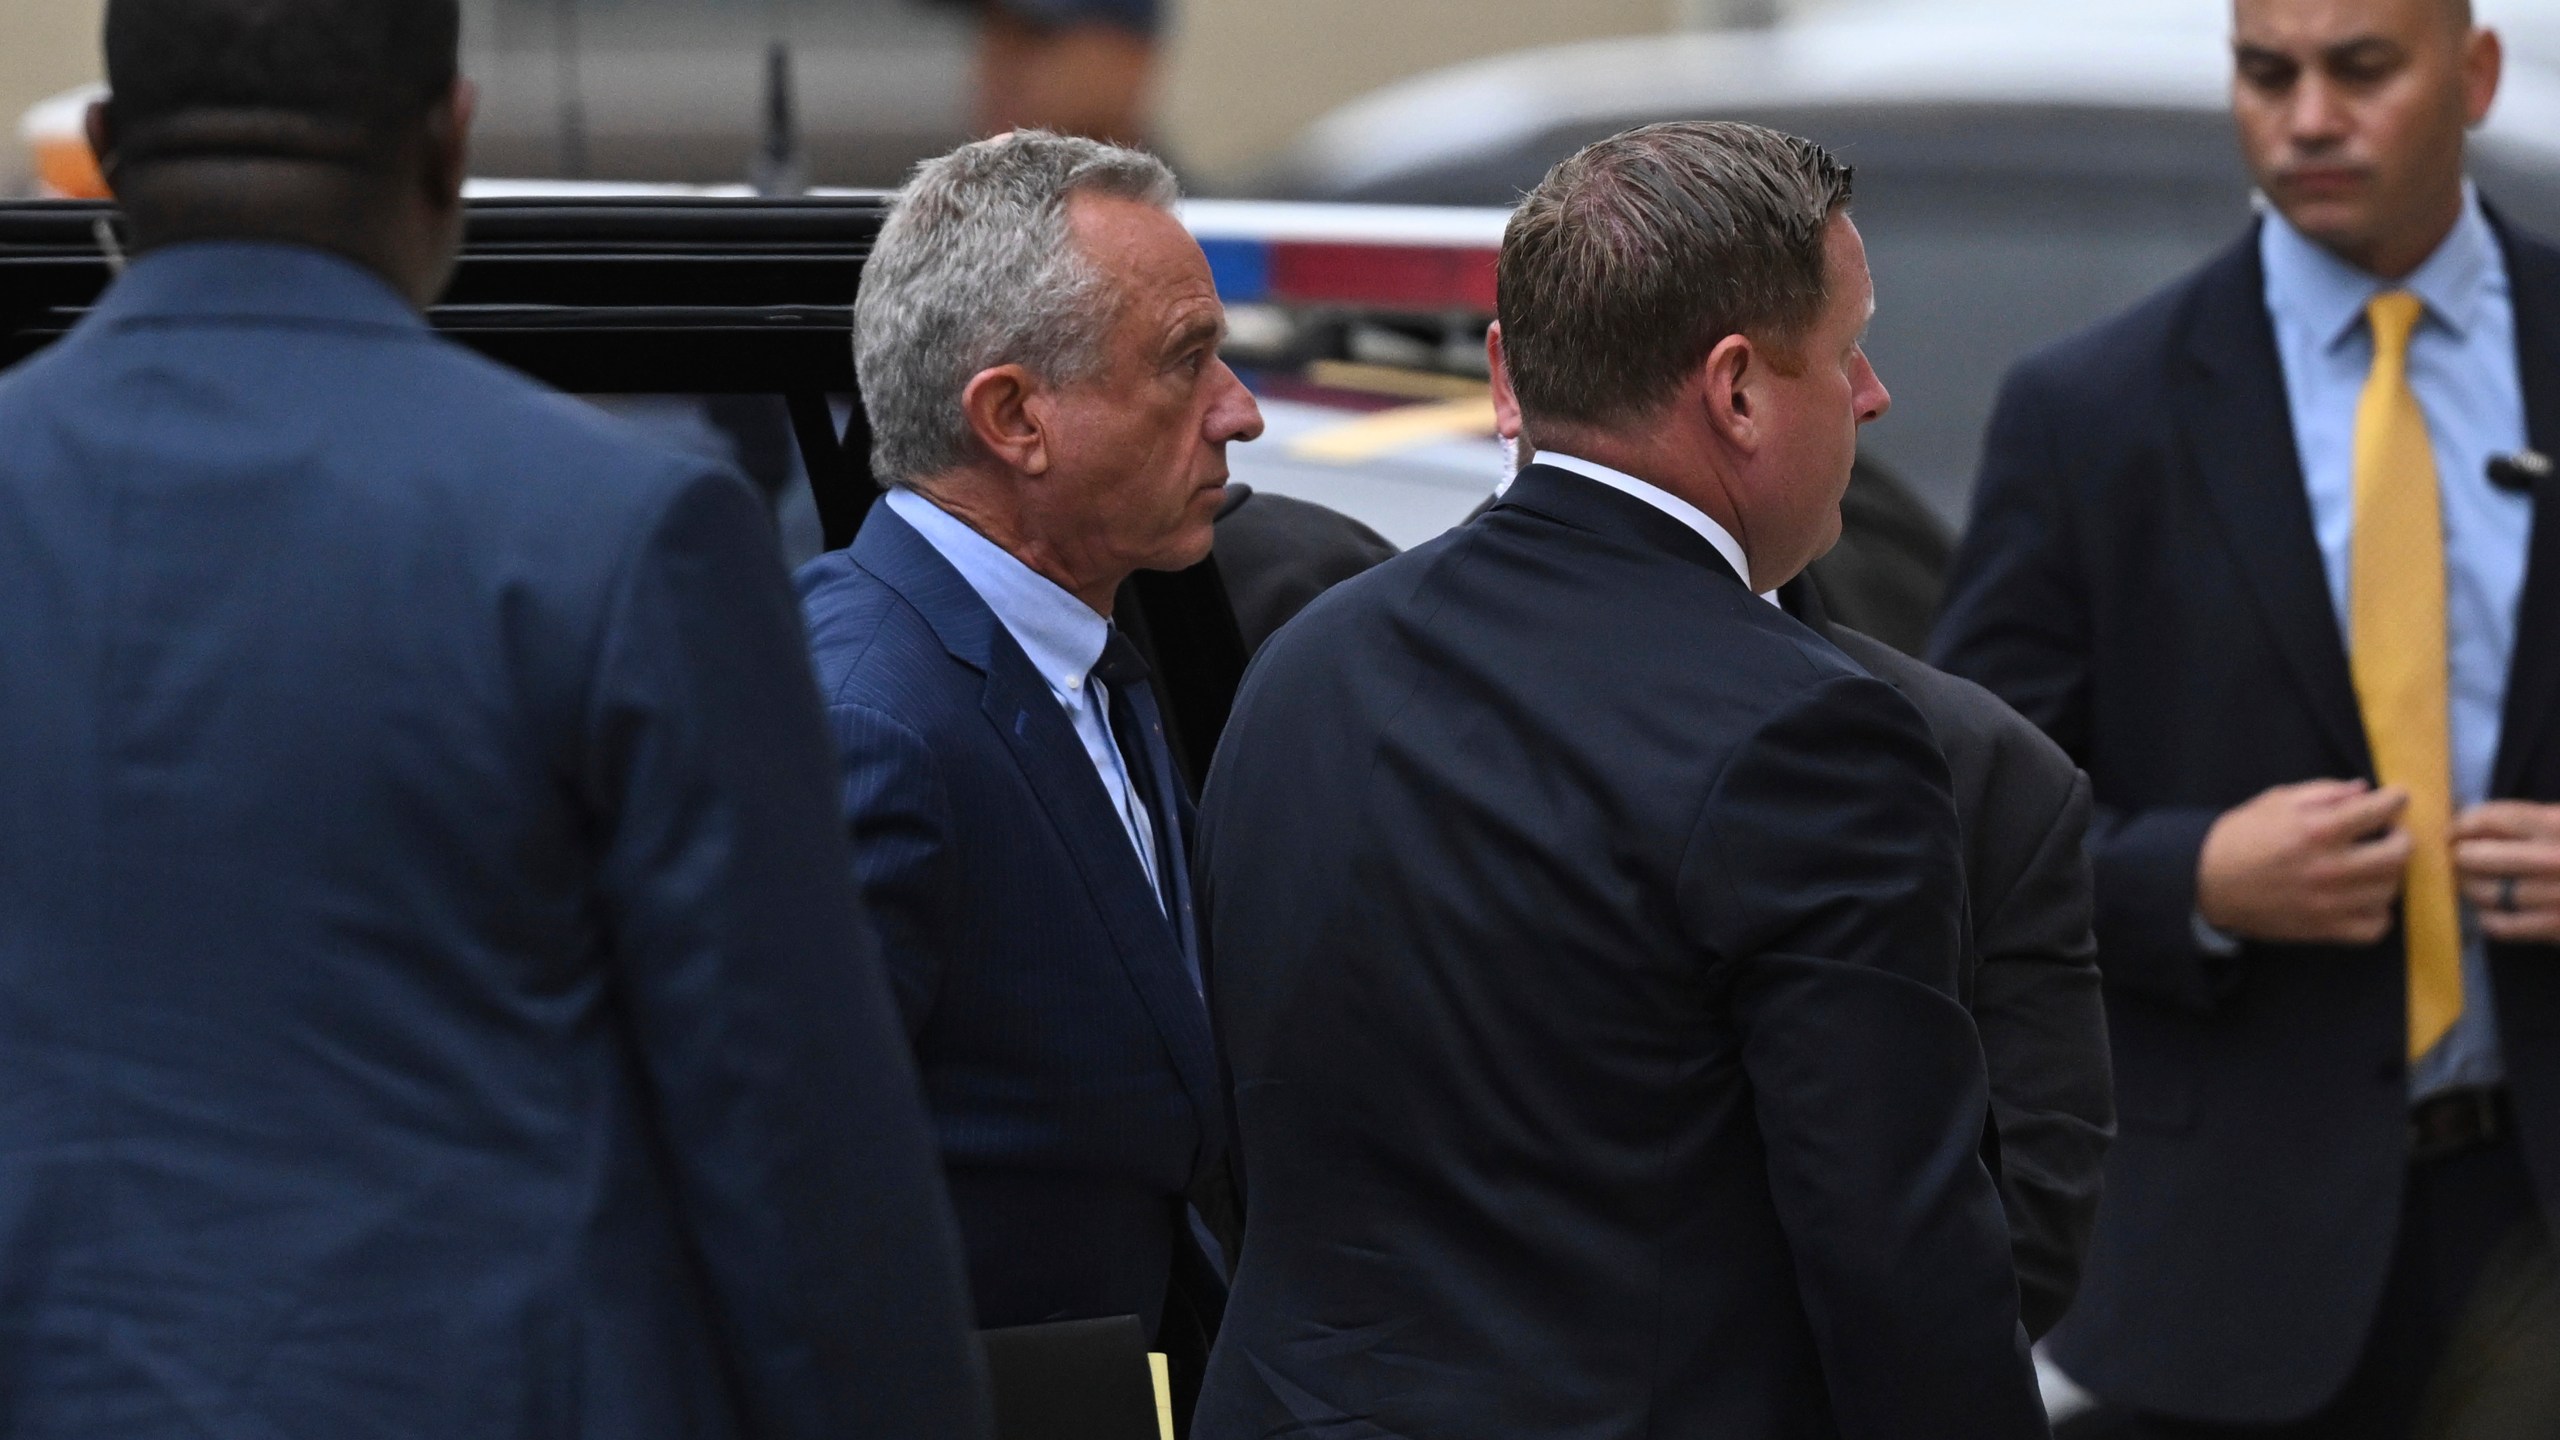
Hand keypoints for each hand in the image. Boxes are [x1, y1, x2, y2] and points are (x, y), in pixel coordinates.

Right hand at [2198, 780, 2411, 944]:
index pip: (2378, 811)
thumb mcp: (2276, 801)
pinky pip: (2375, 927)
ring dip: (2389, 873)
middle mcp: (2328, 867)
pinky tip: (2365, 898)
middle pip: (2397, 854)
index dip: (2395, 801)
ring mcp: (2329, 902)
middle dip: (2402, 838)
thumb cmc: (2240, 836)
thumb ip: (2323, 792)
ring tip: (2374, 865)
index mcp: (2316, 830)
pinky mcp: (2324, 929)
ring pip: (2390, 889)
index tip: (2396, 799)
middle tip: (2391, 834)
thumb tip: (2363, 791)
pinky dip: (2379, 913)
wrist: (2205, 881)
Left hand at [2454, 802, 2559, 944]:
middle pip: (2477, 855)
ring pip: (2485, 892)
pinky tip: (2493, 911)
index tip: (2453, 831)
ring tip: (2470, 883)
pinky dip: (2488, 918)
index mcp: (2558, 823)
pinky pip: (2502, 925)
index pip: (2491, 818)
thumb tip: (2480, 823)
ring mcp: (2555, 896)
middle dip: (2459, 856)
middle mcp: (2554, 858)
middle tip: (2458, 858)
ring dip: (2469, 887)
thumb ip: (2537, 820)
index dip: (2462, 824)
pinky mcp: (2556, 928)